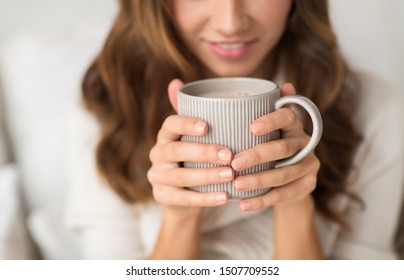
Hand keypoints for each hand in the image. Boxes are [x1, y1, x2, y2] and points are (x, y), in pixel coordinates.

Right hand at [147, 79, 231, 216]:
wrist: (182, 195)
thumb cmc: (193, 159)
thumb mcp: (193, 137)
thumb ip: (192, 112)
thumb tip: (176, 80)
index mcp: (166, 136)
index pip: (170, 125)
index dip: (186, 124)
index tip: (207, 126)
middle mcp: (158, 154)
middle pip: (177, 151)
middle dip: (204, 152)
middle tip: (229, 155)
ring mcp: (157, 177)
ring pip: (181, 177)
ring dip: (207, 176)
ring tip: (230, 175)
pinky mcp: (162, 197)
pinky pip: (183, 199)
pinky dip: (205, 199)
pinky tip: (224, 197)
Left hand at [231, 83, 319, 211]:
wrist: (292, 179)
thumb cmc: (271, 147)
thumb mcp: (267, 130)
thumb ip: (263, 112)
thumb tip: (283, 85)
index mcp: (293, 126)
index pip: (287, 117)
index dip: (271, 120)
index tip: (251, 128)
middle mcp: (305, 143)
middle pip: (282, 148)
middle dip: (257, 155)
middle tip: (234, 163)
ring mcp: (309, 165)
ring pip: (284, 173)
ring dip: (259, 180)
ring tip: (236, 185)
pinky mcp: (308, 185)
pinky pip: (285, 194)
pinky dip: (263, 200)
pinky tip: (244, 204)